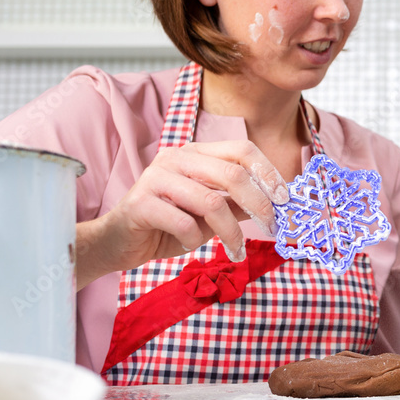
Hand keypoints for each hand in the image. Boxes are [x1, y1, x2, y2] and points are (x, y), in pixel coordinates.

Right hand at [76, 140, 289, 288]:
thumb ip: (237, 202)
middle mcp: (176, 158)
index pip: (242, 149)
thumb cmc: (167, 225)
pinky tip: (187, 244)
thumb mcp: (209, 213)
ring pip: (211, 202)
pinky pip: (184, 224)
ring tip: (234, 249)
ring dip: (230, 231)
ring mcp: (156, 178)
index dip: (268, 173)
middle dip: (258, 204)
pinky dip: (194, 240)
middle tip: (270, 227)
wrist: (116, 243)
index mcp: (196, 153)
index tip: (283, 199)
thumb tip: (276, 204)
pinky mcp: (141, 203)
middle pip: (232, 174)